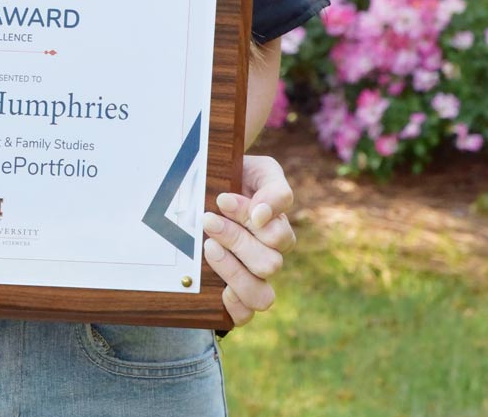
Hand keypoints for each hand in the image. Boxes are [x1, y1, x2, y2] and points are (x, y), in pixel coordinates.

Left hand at [202, 154, 295, 325]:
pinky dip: (234, 306)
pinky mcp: (234, 294)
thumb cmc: (238, 177)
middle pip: (269, 264)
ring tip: (208, 246)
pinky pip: (244, 316)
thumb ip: (274, 190)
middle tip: (208, 219)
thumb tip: (264, 216)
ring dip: (233, 271)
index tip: (222, 198)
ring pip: (261, 295)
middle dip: (235, 240)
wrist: (209, 184)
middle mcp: (269, 257)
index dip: (248, 218)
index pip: (277, 235)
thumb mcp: (261, 171)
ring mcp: (253, 277)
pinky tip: (220, 289)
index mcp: (279, 231)